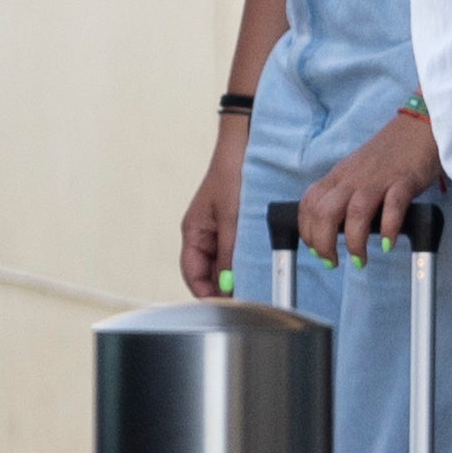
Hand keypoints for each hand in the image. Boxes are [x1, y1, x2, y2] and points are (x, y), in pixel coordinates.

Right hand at [181, 128, 249, 299]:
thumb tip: (230, 284)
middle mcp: (203, 234)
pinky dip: (244, 259)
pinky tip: (259, 264)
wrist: (243, 146)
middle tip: (245, 300)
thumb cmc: (231, 175)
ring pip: (223, 263)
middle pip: (208, 273)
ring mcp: (218, 229)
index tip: (224, 307)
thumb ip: (230, 252)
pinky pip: (235, 249)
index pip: (192, 274)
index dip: (205, 294)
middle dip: (223, 287)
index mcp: (194, 232)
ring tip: (254, 284)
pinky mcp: (233, 223)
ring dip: (235, 274)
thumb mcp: (231, 217)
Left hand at [302, 106, 437, 262]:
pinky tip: (388, 243)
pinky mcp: (405, 180)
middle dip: (324, 243)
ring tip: (360, 259)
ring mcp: (378, 178)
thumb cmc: (390, 154)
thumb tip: (337, 227)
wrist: (420, 126)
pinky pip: (393, 206)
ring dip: (354, 242)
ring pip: (355, 212)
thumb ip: (345, 193)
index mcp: (339, 175)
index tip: (317, 250)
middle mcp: (353, 178)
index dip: (308, 232)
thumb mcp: (357, 171)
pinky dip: (388, 228)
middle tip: (333, 261)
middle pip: (325, 212)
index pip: (309, 205)